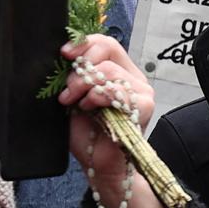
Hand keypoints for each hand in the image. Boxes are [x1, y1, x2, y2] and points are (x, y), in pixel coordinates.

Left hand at [60, 36, 172, 207]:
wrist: (98, 163)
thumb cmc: (87, 132)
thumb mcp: (75, 96)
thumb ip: (76, 75)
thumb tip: (66, 55)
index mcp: (120, 71)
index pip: (106, 43)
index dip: (84, 43)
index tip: (64, 54)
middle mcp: (134, 78)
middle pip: (108, 51)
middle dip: (80, 70)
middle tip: (68, 91)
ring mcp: (142, 91)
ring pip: (109, 70)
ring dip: (85, 86)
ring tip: (77, 104)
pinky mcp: (144, 106)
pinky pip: (118, 90)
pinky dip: (97, 97)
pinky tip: (89, 109)